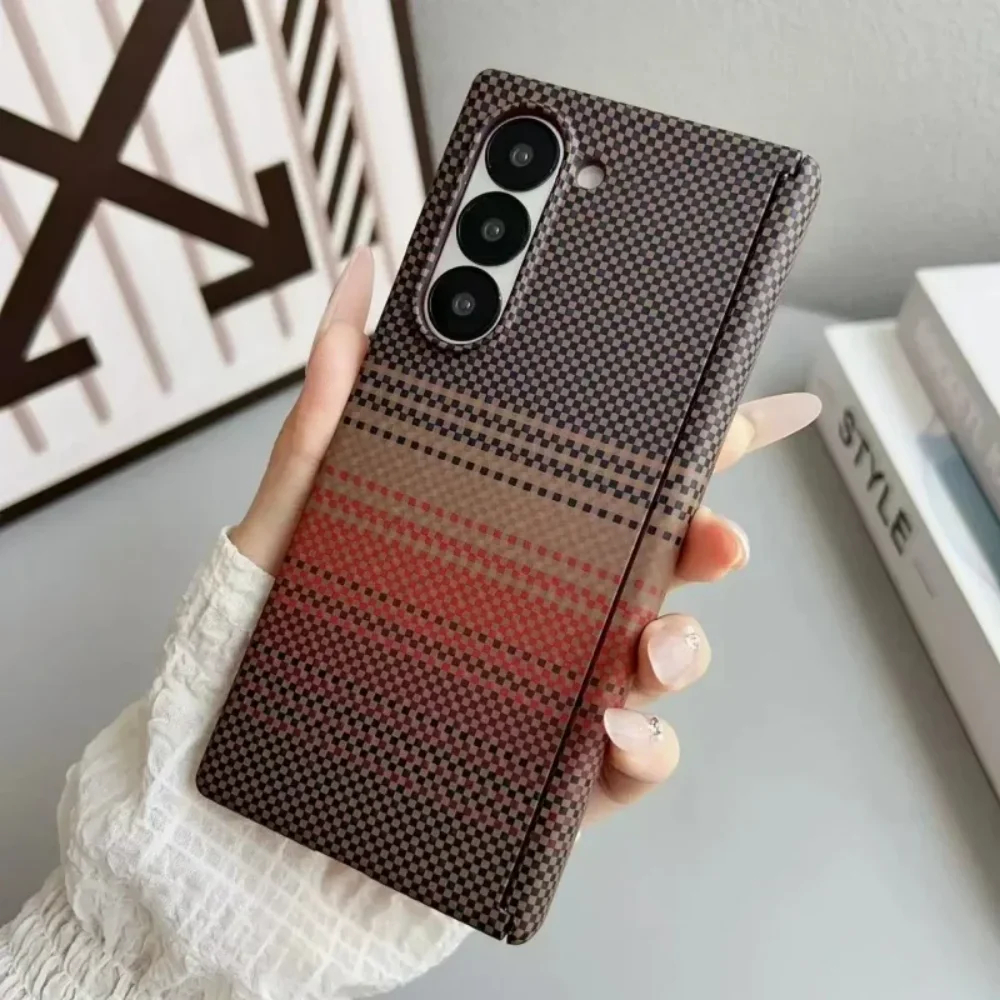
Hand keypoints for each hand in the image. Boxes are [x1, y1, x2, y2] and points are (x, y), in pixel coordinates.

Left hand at [230, 247, 820, 824]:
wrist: (260, 779)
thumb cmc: (285, 646)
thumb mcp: (298, 522)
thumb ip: (326, 416)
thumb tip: (353, 295)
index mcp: (513, 540)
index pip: (615, 482)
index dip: (689, 447)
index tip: (741, 414)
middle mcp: (552, 608)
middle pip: (662, 565)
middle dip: (710, 542)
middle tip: (717, 536)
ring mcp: (563, 687)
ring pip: (663, 658)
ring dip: (685, 647)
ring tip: (651, 644)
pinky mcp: (559, 773)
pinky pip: (634, 762)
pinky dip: (646, 748)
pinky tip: (614, 730)